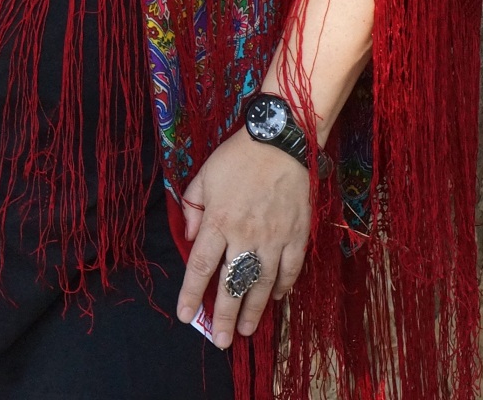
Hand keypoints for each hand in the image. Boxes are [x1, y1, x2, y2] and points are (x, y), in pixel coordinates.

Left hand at [176, 131, 310, 349]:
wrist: (280, 140)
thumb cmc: (238, 157)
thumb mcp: (205, 175)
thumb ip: (193, 208)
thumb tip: (189, 237)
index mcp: (218, 220)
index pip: (200, 266)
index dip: (191, 294)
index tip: (185, 316)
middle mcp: (244, 235)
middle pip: (231, 285)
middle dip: (223, 317)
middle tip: (220, 341)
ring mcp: (273, 238)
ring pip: (261, 285)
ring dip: (252, 311)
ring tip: (245, 331)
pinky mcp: (296, 236)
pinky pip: (290, 270)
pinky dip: (282, 288)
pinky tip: (275, 299)